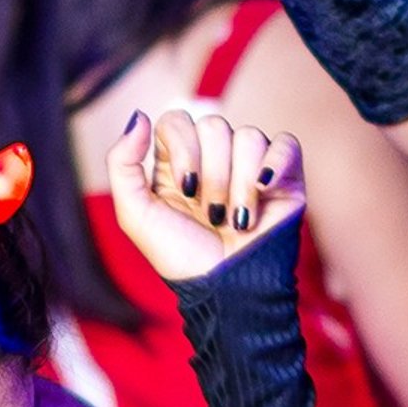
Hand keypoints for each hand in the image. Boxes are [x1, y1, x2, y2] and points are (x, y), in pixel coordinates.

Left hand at [108, 107, 306, 285]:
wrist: (225, 290)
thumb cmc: (181, 257)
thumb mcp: (135, 215)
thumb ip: (121, 164)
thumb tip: (139, 115)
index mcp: (178, 159)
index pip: (177, 120)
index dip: (183, 148)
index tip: (187, 190)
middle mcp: (214, 155)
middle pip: (214, 126)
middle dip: (213, 177)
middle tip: (213, 216)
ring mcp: (251, 163)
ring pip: (249, 137)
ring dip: (240, 185)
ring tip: (238, 221)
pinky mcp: (285, 176)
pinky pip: (285, 144)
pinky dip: (276, 163)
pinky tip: (265, 189)